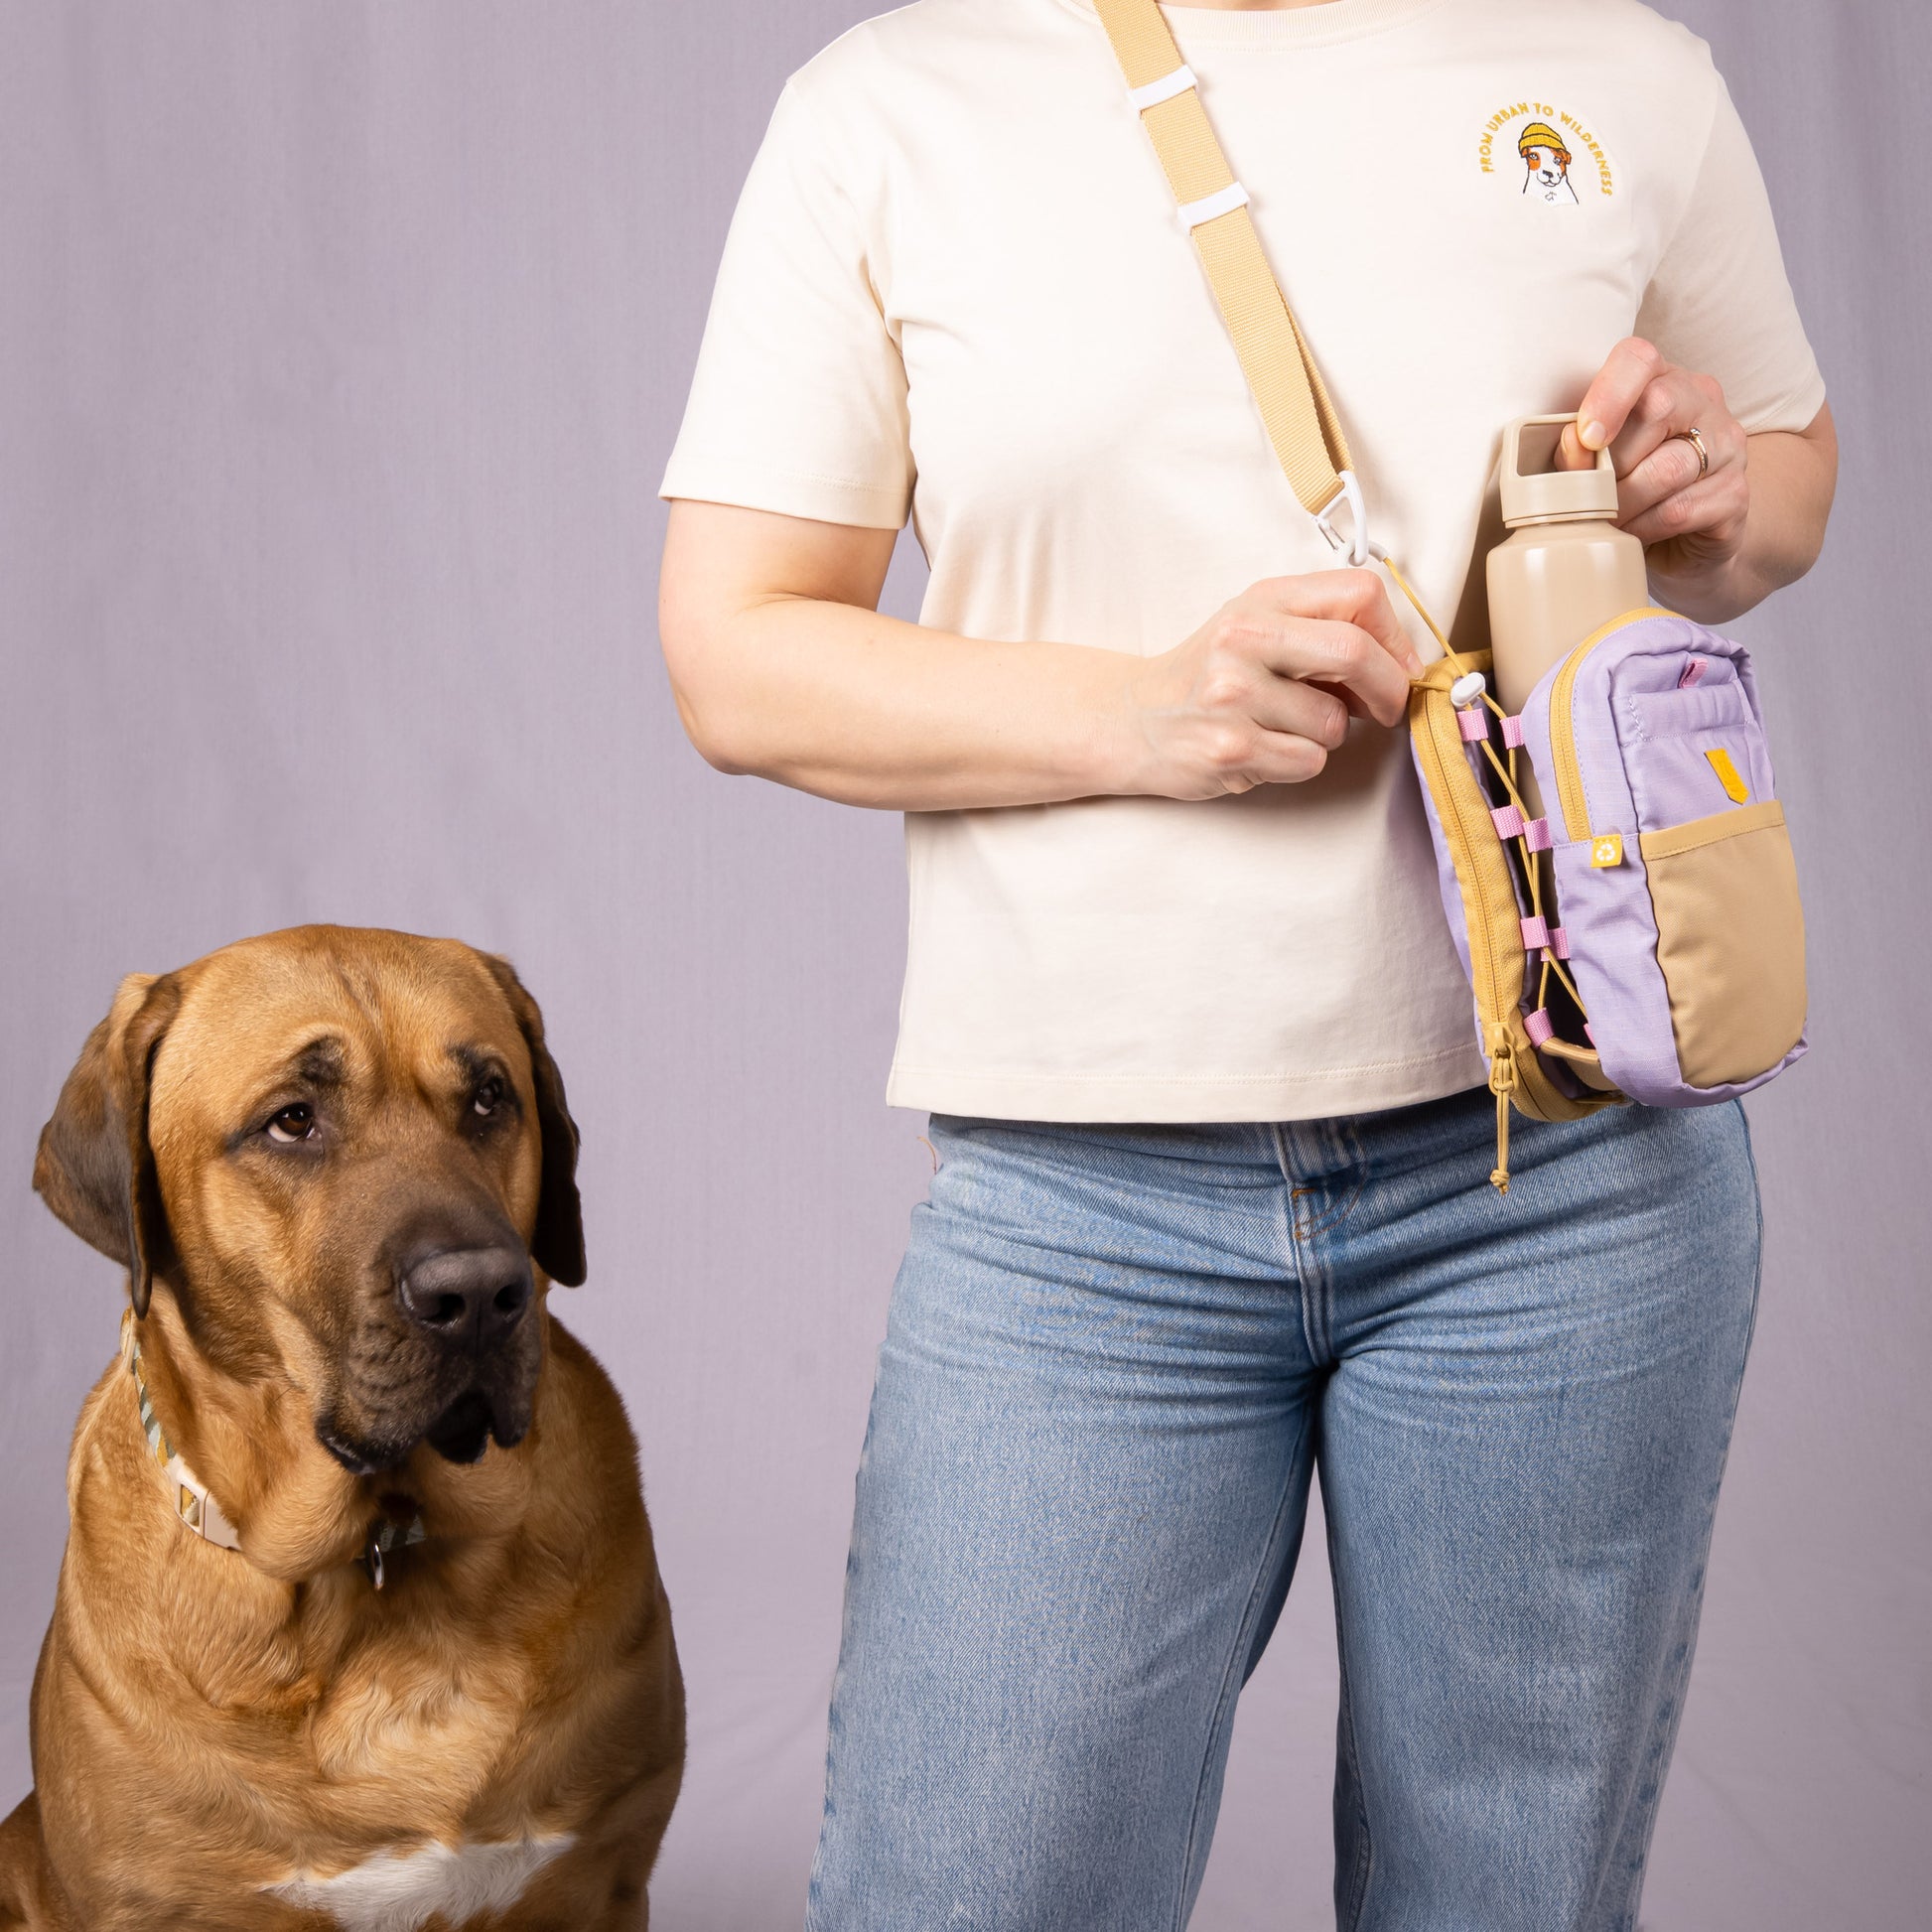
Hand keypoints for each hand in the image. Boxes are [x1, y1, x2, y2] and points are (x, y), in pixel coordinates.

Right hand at [1115, 569, 1421, 799]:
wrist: (1133, 719)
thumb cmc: (1209, 674)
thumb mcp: (1258, 625)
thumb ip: (1321, 628)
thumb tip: (1401, 665)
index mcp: (1261, 600)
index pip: (1360, 594)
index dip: (1395, 636)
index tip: (1398, 665)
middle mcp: (1243, 640)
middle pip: (1355, 652)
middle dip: (1387, 689)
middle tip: (1385, 709)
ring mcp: (1233, 695)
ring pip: (1333, 723)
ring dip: (1325, 735)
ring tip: (1284, 726)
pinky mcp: (1230, 748)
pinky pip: (1307, 760)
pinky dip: (1298, 761)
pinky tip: (1264, 748)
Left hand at [1556, 336, 1748, 586]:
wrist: (1688, 543)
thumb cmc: (1632, 492)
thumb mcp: (1598, 466)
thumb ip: (1580, 452)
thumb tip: (1571, 444)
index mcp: (1662, 381)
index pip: (1639, 358)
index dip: (1609, 392)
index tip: (1586, 436)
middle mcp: (1702, 403)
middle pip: (1657, 408)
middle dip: (1611, 461)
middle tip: (1590, 495)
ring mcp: (1727, 446)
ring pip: (1666, 467)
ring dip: (1622, 501)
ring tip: (1604, 521)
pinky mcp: (1735, 494)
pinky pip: (1678, 509)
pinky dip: (1643, 527)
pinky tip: (1632, 535)